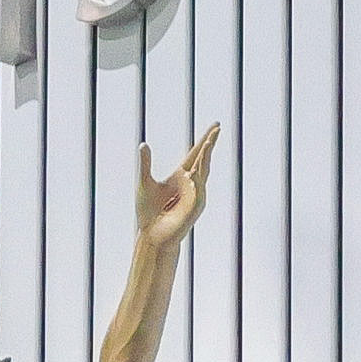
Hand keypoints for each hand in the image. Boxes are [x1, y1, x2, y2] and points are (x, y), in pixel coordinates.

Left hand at [134, 124, 219, 256]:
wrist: (151, 235)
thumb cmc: (148, 213)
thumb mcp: (145, 183)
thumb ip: (146, 164)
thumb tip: (143, 144)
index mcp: (180, 176)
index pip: (195, 153)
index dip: (205, 140)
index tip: (216, 126)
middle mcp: (191, 183)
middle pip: (203, 159)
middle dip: (209, 143)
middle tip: (217, 127)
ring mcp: (195, 195)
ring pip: (202, 172)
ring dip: (205, 158)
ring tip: (208, 143)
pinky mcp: (194, 207)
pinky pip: (198, 192)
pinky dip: (198, 181)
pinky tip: (197, 171)